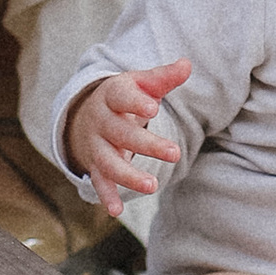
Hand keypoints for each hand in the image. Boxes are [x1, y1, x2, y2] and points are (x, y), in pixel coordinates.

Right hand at [65, 61, 189, 225]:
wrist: (87, 115)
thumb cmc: (124, 97)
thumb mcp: (140, 84)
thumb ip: (163, 77)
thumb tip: (187, 64)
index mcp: (111, 96)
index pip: (121, 97)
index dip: (135, 102)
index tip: (153, 108)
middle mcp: (101, 122)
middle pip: (121, 133)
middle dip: (147, 144)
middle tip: (175, 153)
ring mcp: (97, 146)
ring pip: (109, 162)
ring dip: (128, 175)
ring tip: (152, 186)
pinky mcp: (96, 166)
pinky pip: (99, 182)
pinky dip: (106, 196)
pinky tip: (116, 210)